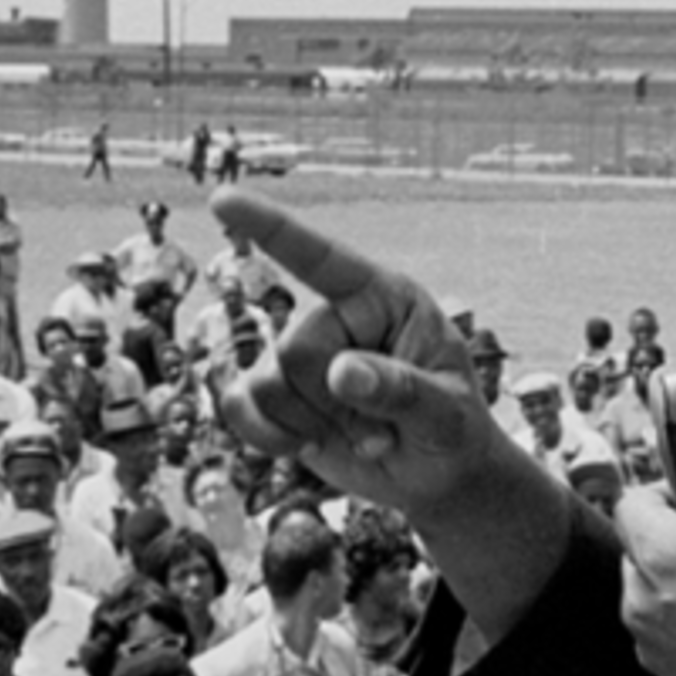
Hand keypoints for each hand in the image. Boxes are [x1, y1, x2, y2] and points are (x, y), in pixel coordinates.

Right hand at [206, 190, 503, 526]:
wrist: (436, 475)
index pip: (321, 257)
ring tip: (358, 435)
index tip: (223, 200)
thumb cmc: (453, 430)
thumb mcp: (446, 412)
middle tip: (380, 430)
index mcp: (382, 297)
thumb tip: (340, 373)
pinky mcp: (275, 395)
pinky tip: (308, 445)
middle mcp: (335, 316)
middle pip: (294, 351)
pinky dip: (269, 437)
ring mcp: (300, 356)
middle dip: (331, 404)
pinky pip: (238, 408)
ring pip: (264, 385)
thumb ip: (401, 390)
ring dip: (310, 426)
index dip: (270, 228)